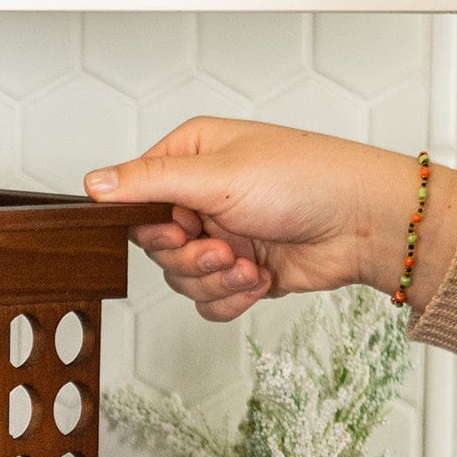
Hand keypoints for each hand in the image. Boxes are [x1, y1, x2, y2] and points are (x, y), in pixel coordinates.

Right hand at [85, 117, 456, 321]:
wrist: (363, 224)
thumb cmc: (308, 179)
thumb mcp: (217, 175)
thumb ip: (148, 183)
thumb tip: (93, 184)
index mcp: (190, 157)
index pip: (136, 199)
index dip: (150, 225)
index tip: (178, 228)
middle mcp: (202, 195)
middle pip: (155, 247)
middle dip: (189, 257)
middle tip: (220, 245)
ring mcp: (221, 234)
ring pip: (181, 278)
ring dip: (215, 278)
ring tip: (248, 261)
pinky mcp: (240, 270)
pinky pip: (207, 300)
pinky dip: (231, 297)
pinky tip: (259, 277)